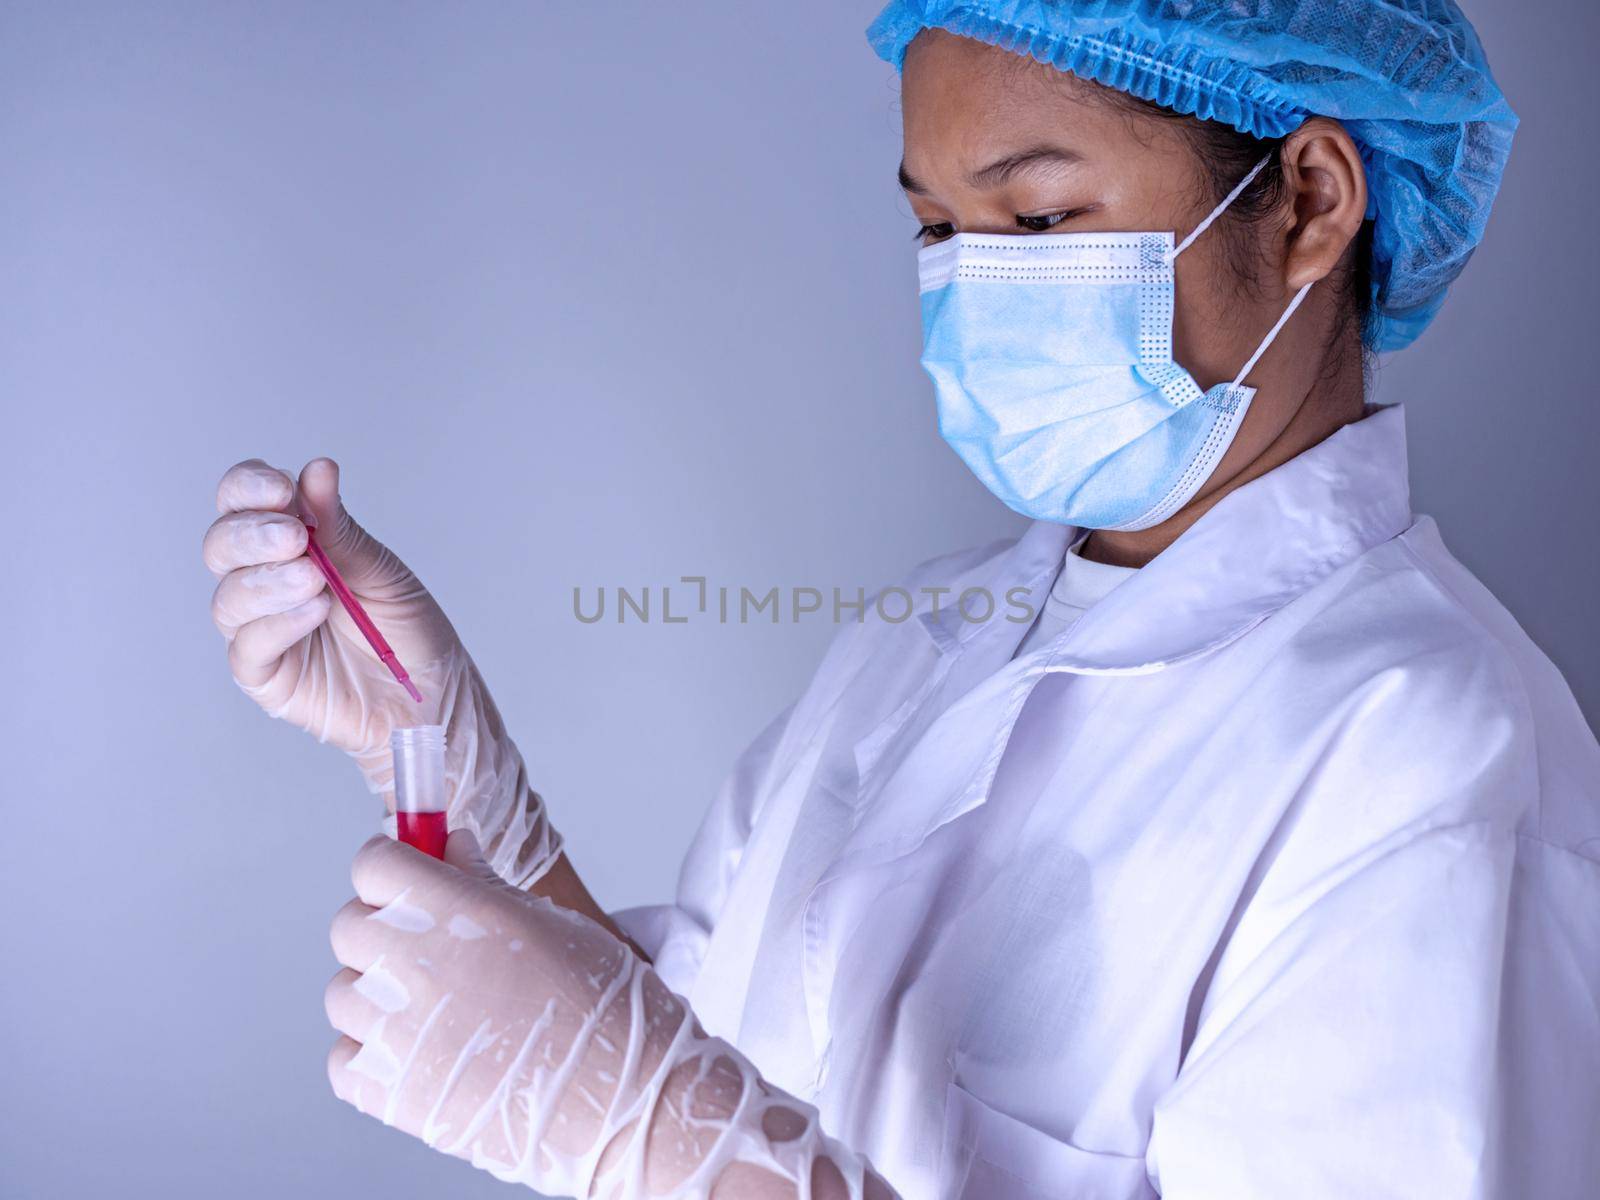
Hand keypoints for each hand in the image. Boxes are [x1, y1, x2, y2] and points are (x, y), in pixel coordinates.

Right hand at [205, 458, 558, 884]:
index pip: (243, 503)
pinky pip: (248, 647)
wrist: (431, 696)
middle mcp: (263, 581)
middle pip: (221, 546)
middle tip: (296, 536)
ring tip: (317, 580)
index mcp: (290, 543)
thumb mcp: (381, 571)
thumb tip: (317, 470)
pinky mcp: (265, 674)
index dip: (249, 488)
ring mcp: (259, 629)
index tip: (281, 487)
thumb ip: (342, 528)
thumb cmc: (407, 630)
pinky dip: (278, 624)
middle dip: (252, 534)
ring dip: (268, 581)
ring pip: (228, 597)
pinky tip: (315, 611)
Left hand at [326, 833, 894, 1197]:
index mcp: (459, 910)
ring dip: (376, 993)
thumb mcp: (552, 922)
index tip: (410, 879)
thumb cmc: (606, 1008)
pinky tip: (421, 1052)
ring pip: (344, 993)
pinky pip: (346, 1059)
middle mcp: (418, 964)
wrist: (628, 1100)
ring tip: (434, 1009)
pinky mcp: (392, 1094)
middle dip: (383, 926)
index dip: (393, 867)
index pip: (375, 864)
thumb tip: (448, 851)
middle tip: (429, 946)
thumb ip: (484, 884)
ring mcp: (399, 1032)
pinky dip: (372, 1055)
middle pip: (350, 924)